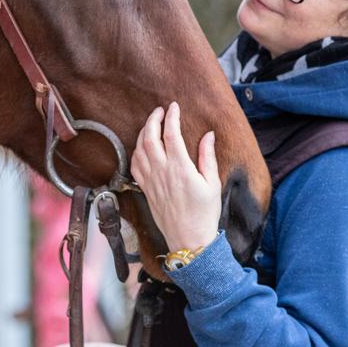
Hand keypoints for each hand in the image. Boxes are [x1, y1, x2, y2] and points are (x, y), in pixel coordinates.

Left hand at [130, 102, 220, 254]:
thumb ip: (208, 156)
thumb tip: (208, 135)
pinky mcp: (145, 189)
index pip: (171, 134)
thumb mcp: (212, 183)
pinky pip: (135, 165)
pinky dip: (136, 151)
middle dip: (153, 119)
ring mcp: (151, 180)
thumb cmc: (204, 214)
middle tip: (159, 110)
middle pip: (150, 137)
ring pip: (139, 149)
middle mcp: (162, 171)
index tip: (174, 106)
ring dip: (143, 133)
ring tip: (151, 124)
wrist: (189, 240)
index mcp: (180, 168)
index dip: (171, 116)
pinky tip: (141, 147)